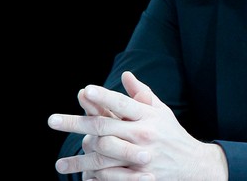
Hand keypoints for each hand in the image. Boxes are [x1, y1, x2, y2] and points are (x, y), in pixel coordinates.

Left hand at [48, 71, 227, 179]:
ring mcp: (142, 157)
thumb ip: (142, 94)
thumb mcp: (161, 112)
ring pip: (102, 155)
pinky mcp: (141, 177)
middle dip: (75, 123)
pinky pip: (111, 177)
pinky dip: (95, 177)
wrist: (194, 166)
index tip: (84, 91)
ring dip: (78, 160)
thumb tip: (125, 75)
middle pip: (104, 126)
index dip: (103, 96)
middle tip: (52, 120)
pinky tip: (81, 178)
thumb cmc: (173, 135)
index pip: (122, 103)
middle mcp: (145, 134)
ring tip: (60, 165)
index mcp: (149, 116)